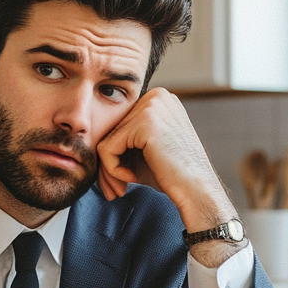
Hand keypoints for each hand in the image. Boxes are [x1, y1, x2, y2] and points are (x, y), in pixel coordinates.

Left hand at [96, 89, 239, 266]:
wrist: (197, 191)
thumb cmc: (173, 176)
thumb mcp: (144, 150)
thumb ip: (123, 139)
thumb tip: (90, 141)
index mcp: (159, 99)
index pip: (120, 124)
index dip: (116, 155)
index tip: (121, 181)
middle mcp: (157, 96)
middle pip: (111, 129)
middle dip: (109, 164)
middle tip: (116, 190)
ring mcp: (152, 106)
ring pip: (106, 139)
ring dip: (109, 169)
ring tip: (124, 186)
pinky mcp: (144, 122)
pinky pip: (106, 148)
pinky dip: (112, 169)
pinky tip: (132, 178)